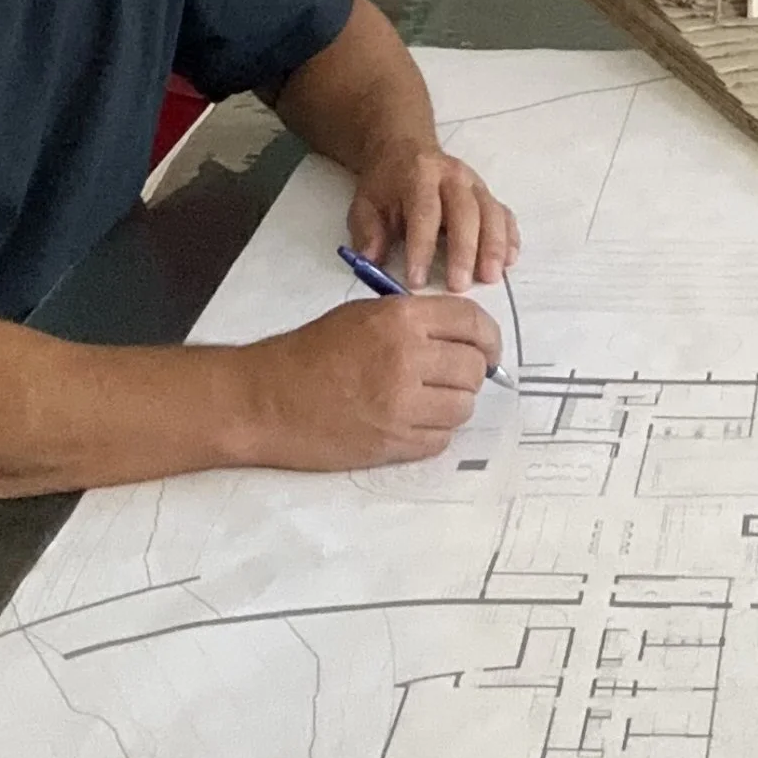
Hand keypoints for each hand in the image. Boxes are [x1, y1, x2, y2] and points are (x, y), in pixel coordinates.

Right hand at [237, 291, 500, 470]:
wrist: (268, 398)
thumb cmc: (312, 350)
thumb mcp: (365, 314)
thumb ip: (415, 321)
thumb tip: (461, 338)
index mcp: (401, 319)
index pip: (471, 323)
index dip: (488, 338)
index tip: (489, 349)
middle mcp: (407, 360)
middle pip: (473, 369)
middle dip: (471, 373)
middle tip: (454, 377)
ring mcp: (400, 406)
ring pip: (462, 408)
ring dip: (454, 405)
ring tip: (430, 400)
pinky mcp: (391, 444)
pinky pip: (440, 440)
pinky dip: (436, 433)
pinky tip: (415, 422)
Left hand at [349, 143, 519, 291]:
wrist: (404, 148)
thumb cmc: (385, 185)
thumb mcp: (365, 204)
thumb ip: (368, 232)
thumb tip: (372, 261)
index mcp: (419, 175)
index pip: (424, 212)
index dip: (422, 247)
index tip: (416, 281)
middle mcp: (452, 175)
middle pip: (465, 212)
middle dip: (464, 250)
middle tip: (460, 286)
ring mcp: (474, 183)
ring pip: (490, 212)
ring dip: (493, 246)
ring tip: (490, 277)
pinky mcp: (487, 193)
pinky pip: (504, 213)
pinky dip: (509, 237)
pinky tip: (509, 260)